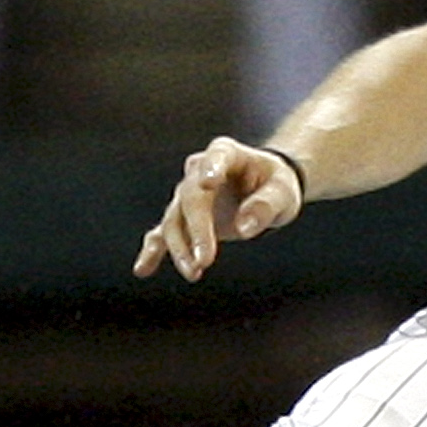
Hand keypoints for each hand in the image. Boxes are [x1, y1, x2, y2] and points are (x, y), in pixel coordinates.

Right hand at [136, 137, 305, 281]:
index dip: (211, 169)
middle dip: (196, 230)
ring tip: (194, 273)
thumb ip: (267, 205)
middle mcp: (200, 170)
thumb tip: (245, 227)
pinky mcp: (182, 218)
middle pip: (190, 198)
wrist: (265, 190)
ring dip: (180, 248)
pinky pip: (162, 234)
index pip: (216, 158)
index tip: (208, 182)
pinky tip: (142, 269)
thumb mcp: (284, 192)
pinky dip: (152, 251)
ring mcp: (187, 195)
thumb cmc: (276, 186)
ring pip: (174, 220)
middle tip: (205, 261)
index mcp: (226, 153)